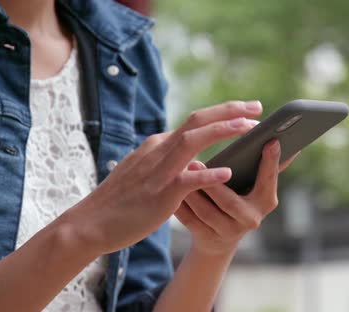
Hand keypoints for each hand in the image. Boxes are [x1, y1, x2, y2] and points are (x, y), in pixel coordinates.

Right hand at [63, 101, 263, 253]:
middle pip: (198, 120)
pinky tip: (228, 172)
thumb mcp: (145, 172)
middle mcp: (159, 150)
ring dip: (224, 130)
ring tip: (249, 127)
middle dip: (230, 110)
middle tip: (257, 107)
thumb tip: (193, 159)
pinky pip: (188, 180)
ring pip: (194, 140)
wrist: (91, 223)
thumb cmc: (121, 201)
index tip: (245, 110)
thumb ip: (167, 162)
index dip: (222, 113)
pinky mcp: (160, 193)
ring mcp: (159, 170)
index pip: (195, 121)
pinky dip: (208, 174)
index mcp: (158, 145)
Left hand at [174, 140, 298, 255]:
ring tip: (178, 173)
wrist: (219, 237)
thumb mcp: (255, 186)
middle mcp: (250, 219)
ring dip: (191, 193)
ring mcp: (228, 232)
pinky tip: (169, 190)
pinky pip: (189, 221)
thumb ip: (266, 167)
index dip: (269, 162)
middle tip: (195, 163)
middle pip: (230, 201)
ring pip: (205, 212)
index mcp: (266, 201)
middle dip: (212, 183)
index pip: (268, 179)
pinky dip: (180, 205)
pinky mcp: (206, 239)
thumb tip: (287, 141)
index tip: (268, 141)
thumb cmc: (239, 198)